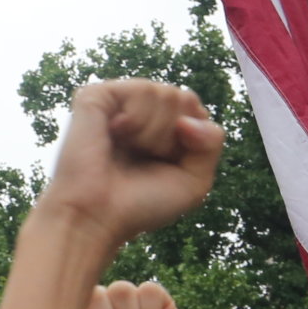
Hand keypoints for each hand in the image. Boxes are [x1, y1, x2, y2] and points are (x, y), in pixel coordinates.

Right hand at [36, 81, 220, 248]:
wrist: (97, 218)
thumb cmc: (139, 204)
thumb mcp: (195, 181)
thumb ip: (212, 142)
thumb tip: (188, 117)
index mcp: (158, 126)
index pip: (195, 109)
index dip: (191, 139)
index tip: (166, 164)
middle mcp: (138, 109)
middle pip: (184, 98)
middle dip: (172, 137)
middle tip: (142, 158)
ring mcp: (117, 101)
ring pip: (165, 93)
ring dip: (153, 133)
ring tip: (126, 150)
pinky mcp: (96, 96)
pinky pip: (140, 90)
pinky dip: (137, 120)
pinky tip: (115, 134)